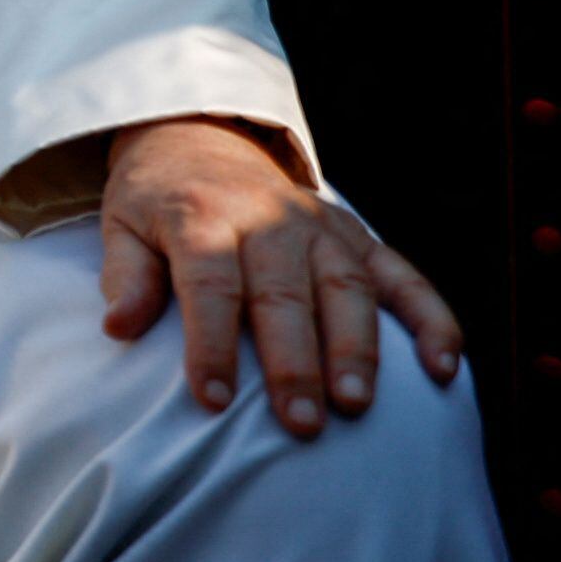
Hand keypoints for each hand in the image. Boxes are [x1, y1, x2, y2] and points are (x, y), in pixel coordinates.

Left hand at [98, 117, 460, 433]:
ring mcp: (321, 228)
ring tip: (357, 405)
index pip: (210, 284)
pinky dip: (430, 319)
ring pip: (348, 287)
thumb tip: (118, 326)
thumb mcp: (121, 225)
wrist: (203, 140)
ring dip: (358, 348)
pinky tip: (443, 367)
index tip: (214, 401)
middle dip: (294, 360)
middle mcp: (269, 220)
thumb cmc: (157, 202)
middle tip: (301, 422)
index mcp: (203, 217)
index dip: (210, 344)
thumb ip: (126, 275)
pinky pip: (403, 277)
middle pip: (285, 293)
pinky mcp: (358, 236)